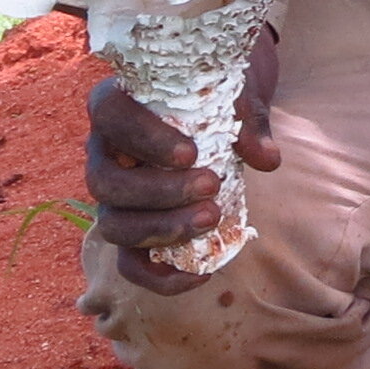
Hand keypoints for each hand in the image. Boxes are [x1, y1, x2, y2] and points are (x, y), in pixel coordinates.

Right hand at [84, 27, 279, 295]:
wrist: (223, 104)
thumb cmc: (220, 91)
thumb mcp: (237, 93)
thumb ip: (249, 120)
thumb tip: (266, 159)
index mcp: (115, 105)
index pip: (108, 116)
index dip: (143, 138)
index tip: (190, 153)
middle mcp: (104, 152)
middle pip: (104, 183)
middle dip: (158, 192)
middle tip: (211, 186)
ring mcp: (115, 196)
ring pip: (113, 226)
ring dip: (161, 230)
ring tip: (212, 217)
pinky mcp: (134, 228)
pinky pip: (130, 263)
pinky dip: (160, 277)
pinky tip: (203, 274)